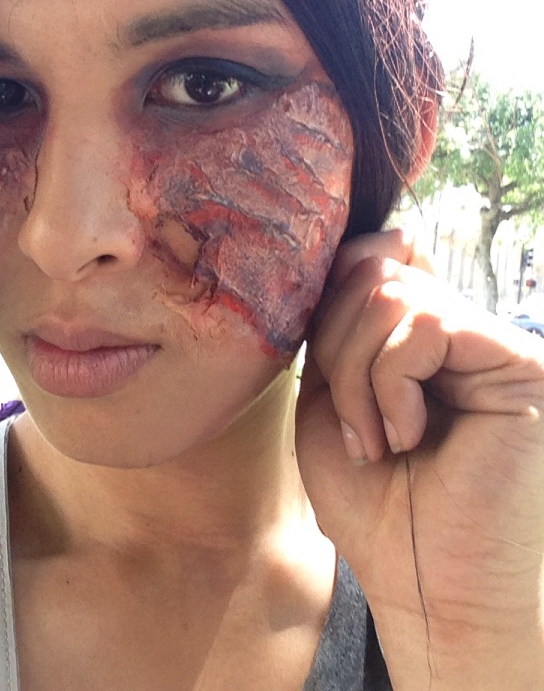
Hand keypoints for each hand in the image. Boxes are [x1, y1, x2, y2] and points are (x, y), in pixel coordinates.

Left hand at [296, 229, 543, 689]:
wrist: (426, 587)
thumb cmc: (376, 502)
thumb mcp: (331, 399)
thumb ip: (338, 327)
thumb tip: (355, 254)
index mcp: (424, 335)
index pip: (375, 255)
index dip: (333, 289)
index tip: (323, 366)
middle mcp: (465, 329)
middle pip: (370, 272)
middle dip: (334, 351)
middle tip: (354, 430)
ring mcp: (493, 343)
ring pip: (389, 294)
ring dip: (357, 378)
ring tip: (379, 441)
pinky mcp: (517, 363)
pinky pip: (424, 327)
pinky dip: (390, 386)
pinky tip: (410, 436)